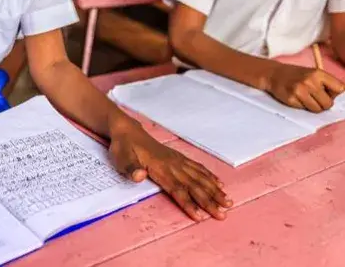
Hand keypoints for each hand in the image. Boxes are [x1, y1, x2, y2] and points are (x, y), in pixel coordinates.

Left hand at [109, 116, 231, 220]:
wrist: (126, 131)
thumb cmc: (123, 147)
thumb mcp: (121, 158)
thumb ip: (130, 168)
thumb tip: (139, 176)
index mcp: (159, 167)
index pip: (177, 189)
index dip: (189, 203)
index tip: (201, 216)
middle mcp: (172, 164)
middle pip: (193, 185)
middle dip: (209, 201)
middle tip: (223, 215)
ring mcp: (176, 160)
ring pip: (199, 177)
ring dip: (214, 190)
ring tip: (227, 202)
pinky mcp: (177, 157)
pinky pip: (197, 167)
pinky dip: (209, 176)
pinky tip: (218, 183)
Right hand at [267, 63, 344, 112]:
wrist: (273, 74)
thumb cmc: (296, 75)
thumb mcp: (312, 73)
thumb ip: (326, 83)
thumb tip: (336, 98)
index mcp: (318, 73)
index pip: (340, 89)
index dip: (334, 94)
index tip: (328, 93)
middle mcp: (309, 81)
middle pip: (328, 103)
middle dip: (324, 104)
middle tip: (315, 98)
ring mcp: (299, 91)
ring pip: (317, 109)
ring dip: (313, 107)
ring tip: (306, 98)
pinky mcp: (291, 99)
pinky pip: (304, 109)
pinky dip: (302, 106)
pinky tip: (296, 98)